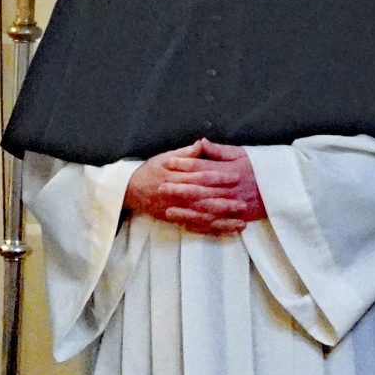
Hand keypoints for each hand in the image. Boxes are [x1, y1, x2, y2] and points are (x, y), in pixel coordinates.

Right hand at [124, 139, 266, 236]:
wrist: (131, 190)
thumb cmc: (151, 171)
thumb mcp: (166, 157)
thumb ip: (186, 153)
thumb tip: (202, 144)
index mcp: (176, 176)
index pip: (200, 176)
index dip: (218, 177)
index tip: (235, 177)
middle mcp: (177, 194)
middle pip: (203, 199)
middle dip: (224, 202)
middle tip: (243, 203)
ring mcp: (176, 209)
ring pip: (201, 217)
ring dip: (222, 220)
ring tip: (241, 222)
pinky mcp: (176, 219)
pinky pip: (196, 227)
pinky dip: (212, 230)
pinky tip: (227, 230)